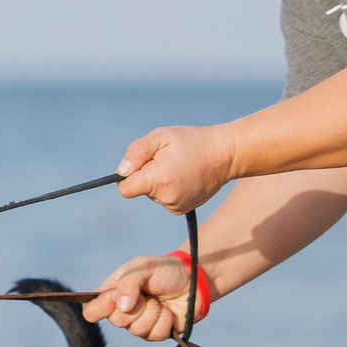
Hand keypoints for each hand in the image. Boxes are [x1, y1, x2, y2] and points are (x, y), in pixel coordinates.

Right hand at [94, 254, 194, 342]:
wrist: (193, 280)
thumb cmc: (164, 270)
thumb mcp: (143, 267)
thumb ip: (128, 283)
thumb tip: (121, 307)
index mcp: (111, 293)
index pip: (91, 310)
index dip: (101, 307)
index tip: (115, 297)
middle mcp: (121, 311)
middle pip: (116, 321)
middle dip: (136, 306)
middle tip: (147, 294)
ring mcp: (138, 324)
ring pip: (136, 329)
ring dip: (152, 312)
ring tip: (159, 300)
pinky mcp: (154, 333)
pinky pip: (153, 335)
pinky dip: (164, 321)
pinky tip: (168, 311)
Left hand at [116, 124, 234, 213]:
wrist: (225, 154)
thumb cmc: (192, 142)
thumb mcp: (161, 137)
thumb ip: (136, 153)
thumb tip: (121, 172)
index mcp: (158, 180)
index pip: (126, 189)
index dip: (127, 176)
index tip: (141, 164)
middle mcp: (166, 198)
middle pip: (140, 190)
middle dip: (148, 174)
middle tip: (168, 159)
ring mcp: (176, 206)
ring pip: (153, 194)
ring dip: (159, 181)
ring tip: (179, 166)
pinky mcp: (182, 209)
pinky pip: (165, 199)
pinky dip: (169, 188)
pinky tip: (185, 176)